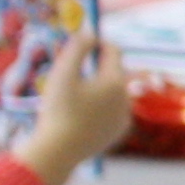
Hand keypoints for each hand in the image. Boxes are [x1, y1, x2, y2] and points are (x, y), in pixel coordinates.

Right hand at [12, 32, 133, 183]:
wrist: (59, 150)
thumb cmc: (58, 110)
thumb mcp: (62, 74)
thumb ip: (77, 48)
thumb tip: (90, 33)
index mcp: (115, 81)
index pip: (113, 51)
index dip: (98, 43)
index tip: (82, 42)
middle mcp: (126, 97)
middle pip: (112, 71)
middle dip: (95, 66)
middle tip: (71, 69)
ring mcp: (124, 116)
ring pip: (112, 92)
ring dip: (97, 87)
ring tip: (73, 93)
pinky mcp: (118, 131)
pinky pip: (111, 111)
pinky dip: (99, 107)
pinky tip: (80, 112)